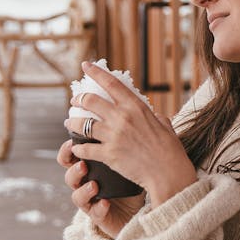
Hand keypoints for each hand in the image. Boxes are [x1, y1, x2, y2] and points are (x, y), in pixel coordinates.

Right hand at [57, 138, 145, 235]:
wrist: (137, 210)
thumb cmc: (130, 183)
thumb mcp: (126, 161)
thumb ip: (121, 145)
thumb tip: (126, 119)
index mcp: (90, 167)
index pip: (72, 156)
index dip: (67, 150)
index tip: (72, 142)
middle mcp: (86, 183)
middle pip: (69, 175)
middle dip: (72, 169)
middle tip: (82, 164)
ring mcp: (91, 201)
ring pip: (76, 195)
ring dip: (84, 189)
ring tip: (94, 185)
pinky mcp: (98, 216)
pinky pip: (94, 212)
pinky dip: (99, 206)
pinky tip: (105, 202)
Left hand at [64, 62, 197, 207]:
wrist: (168, 173)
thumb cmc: (170, 151)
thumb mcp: (166, 126)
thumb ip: (156, 117)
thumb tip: (154, 114)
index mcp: (136, 107)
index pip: (111, 83)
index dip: (96, 72)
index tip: (85, 66)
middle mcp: (122, 118)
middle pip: (91, 100)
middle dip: (79, 99)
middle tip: (74, 102)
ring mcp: (114, 136)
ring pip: (82, 124)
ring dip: (72, 123)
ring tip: (68, 124)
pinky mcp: (109, 154)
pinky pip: (85, 148)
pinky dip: (78, 148)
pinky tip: (76, 148)